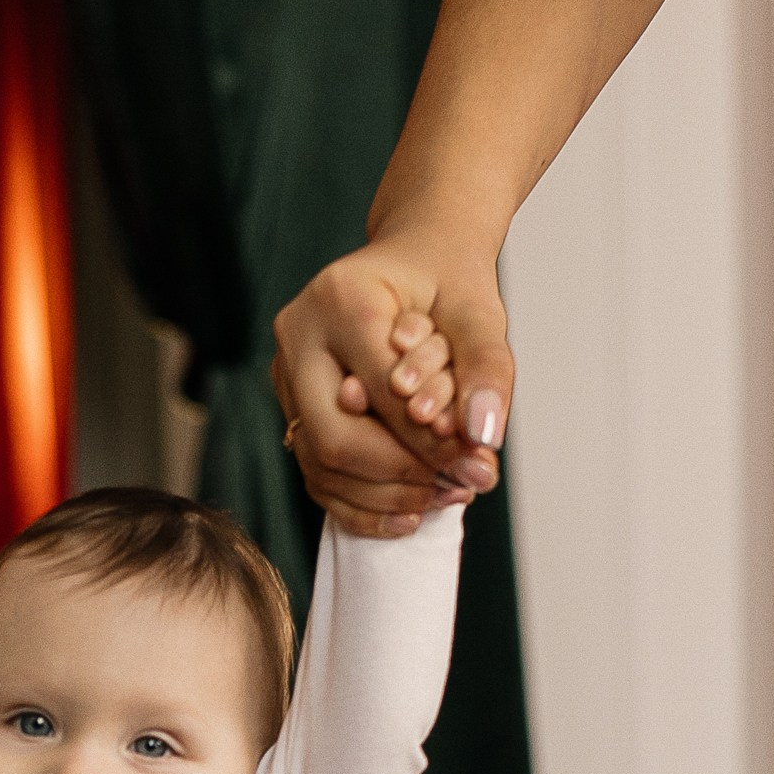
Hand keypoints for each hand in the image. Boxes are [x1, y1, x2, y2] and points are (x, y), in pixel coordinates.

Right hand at [271, 222, 513, 539]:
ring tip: (443, 495)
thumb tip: (483, 439)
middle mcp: (298, 334)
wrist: (417, 261)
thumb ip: (487, 371)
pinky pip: (315, 473)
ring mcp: (285, 373)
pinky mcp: (290, 405)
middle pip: (334, 436)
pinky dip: (362, 503)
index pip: (381, 392)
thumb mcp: (481, 313)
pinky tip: (409, 512)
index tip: (476, 464)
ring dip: (385, 495)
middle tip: (457, 486)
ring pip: (319, 463)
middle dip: (400, 474)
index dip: (429, 440)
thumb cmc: (446, 280)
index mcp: (340, 297)